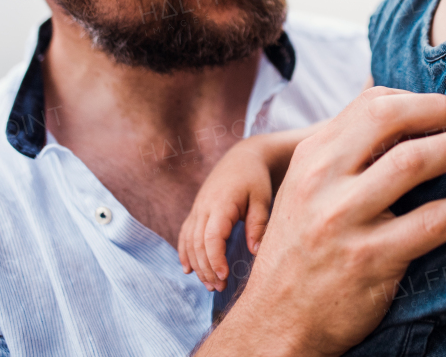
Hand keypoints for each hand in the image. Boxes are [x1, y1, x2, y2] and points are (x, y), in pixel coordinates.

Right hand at [177, 136, 274, 292]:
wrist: (242, 158)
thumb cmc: (255, 179)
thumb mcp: (262, 199)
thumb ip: (258, 224)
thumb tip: (255, 252)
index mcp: (221, 204)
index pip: (211, 237)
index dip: (215, 259)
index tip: (224, 276)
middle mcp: (204, 207)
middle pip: (197, 244)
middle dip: (206, 268)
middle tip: (220, 287)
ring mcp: (197, 209)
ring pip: (189, 242)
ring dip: (197, 265)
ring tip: (210, 285)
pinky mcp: (196, 211)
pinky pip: (185, 234)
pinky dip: (184, 252)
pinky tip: (188, 269)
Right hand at [197, 87, 445, 356]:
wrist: (277, 323)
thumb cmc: (301, 251)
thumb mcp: (306, 189)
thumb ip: (344, 149)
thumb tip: (386, 95)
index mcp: (311, 156)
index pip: (371, 103)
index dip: (419, 99)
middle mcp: (323, 180)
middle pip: (390, 118)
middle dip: (441, 111)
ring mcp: (345, 219)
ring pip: (415, 162)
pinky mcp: (371, 258)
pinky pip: (435, 221)